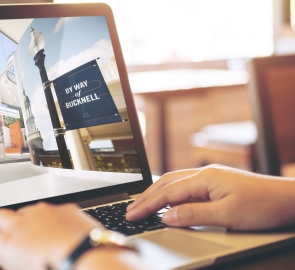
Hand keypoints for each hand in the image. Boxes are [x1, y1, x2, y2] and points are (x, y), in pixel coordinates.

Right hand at [0, 202, 99, 269]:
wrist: (89, 259)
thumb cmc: (56, 269)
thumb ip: (9, 266)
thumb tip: (2, 266)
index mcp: (7, 242)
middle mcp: (22, 222)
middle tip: (3, 243)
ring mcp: (43, 212)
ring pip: (25, 212)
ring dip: (24, 224)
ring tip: (34, 241)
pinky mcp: (64, 208)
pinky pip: (50, 212)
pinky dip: (49, 222)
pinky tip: (57, 235)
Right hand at [126, 164, 294, 229]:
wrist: (289, 199)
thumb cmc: (263, 205)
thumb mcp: (226, 215)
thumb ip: (193, 215)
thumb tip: (166, 216)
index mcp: (204, 178)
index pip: (167, 193)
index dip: (147, 205)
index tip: (131, 215)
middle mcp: (204, 174)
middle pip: (166, 184)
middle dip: (146, 197)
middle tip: (130, 210)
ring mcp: (210, 177)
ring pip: (174, 184)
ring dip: (157, 195)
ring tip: (142, 205)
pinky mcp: (216, 183)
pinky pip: (186, 187)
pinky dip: (171, 195)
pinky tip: (168, 203)